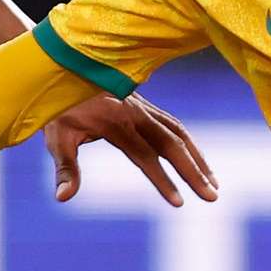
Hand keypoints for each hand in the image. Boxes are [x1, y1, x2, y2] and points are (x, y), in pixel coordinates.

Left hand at [43, 92, 219, 206]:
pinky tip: (197, 160)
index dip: (163, 180)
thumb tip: (63, 198)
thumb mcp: (56, 137)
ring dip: (198, 158)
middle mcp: (135, 112)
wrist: (62, 67)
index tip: (179, 202)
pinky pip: (173, 124)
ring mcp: (143, 106)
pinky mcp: (145, 104)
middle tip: (212, 197)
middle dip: (194, 172)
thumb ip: (65, 168)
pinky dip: (189, 143)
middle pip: (172, 144)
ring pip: (179, 132)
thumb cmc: (57, 108)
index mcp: (115, 121)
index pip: (145, 157)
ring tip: (214, 183)